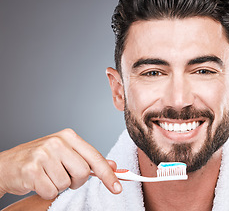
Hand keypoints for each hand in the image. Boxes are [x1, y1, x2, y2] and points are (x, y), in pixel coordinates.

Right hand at [0, 128, 121, 199]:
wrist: (7, 165)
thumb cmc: (40, 159)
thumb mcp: (66, 154)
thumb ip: (89, 159)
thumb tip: (112, 165)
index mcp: (68, 136)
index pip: (95, 157)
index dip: (107, 174)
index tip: (117, 187)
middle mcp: (57, 142)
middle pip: (83, 172)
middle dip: (76, 181)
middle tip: (64, 176)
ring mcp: (43, 155)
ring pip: (67, 184)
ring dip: (59, 186)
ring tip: (48, 176)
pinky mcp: (32, 170)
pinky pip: (51, 191)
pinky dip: (47, 192)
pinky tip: (39, 182)